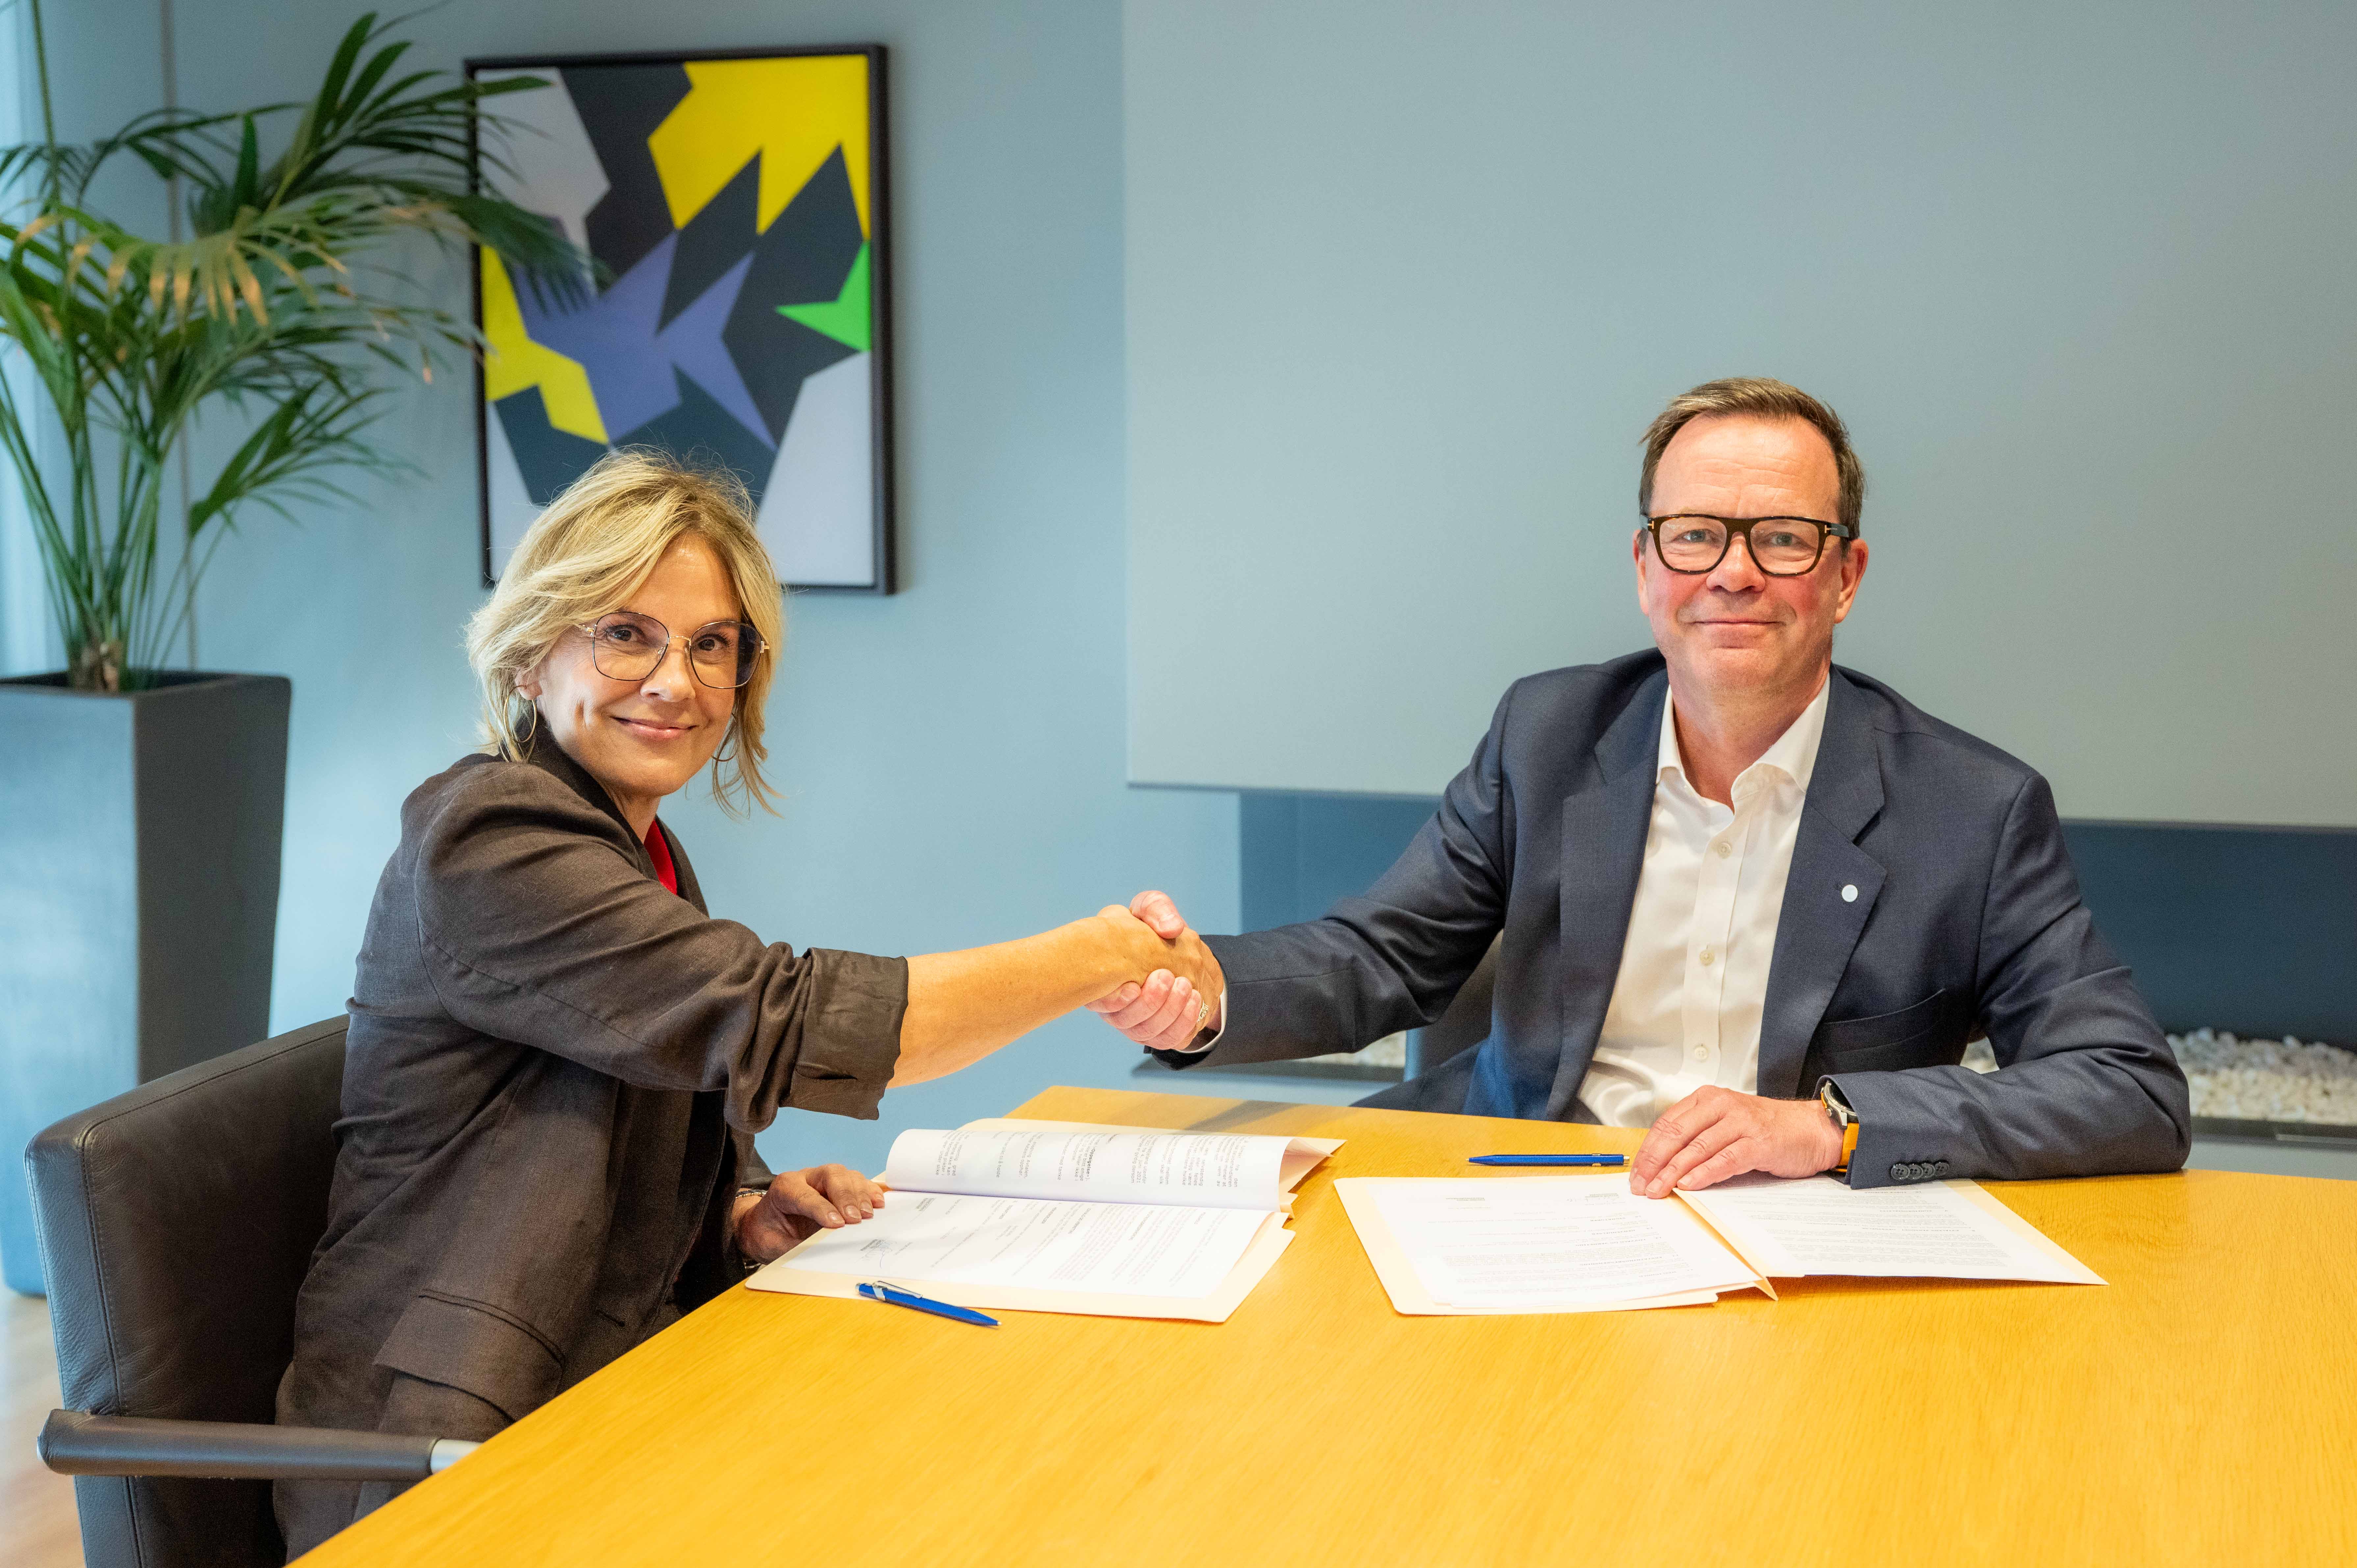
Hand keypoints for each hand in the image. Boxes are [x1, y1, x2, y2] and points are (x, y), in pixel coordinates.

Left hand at [732, 1164, 887, 1262]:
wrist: (765, 1225)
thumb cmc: (770, 1234)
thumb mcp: (773, 1244)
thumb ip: (795, 1245)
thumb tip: (823, 1251)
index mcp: (784, 1189)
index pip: (805, 1195)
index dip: (821, 1209)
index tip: (837, 1225)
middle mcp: (805, 1178)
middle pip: (831, 1175)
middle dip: (845, 1196)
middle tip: (855, 1219)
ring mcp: (824, 1179)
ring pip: (847, 1175)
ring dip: (860, 1194)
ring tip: (868, 1215)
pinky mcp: (839, 1186)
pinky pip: (858, 1182)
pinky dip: (869, 1191)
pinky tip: (877, 1203)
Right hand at [1086, 890, 1224, 1050]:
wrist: (1176, 951)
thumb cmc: (1154, 930)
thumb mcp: (1150, 908)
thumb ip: (1155, 909)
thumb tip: (1172, 929)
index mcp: (1103, 979)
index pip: (1099, 1001)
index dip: (1112, 1001)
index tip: (1132, 986)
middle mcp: (1117, 1008)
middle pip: (1127, 1023)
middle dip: (1150, 1002)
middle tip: (1167, 976)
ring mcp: (1138, 1023)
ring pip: (1150, 1033)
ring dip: (1169, 1012)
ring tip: (1186, 987)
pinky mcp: (1162, 1032)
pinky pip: (1170, 1040)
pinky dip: (1183, 1023)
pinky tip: (1195, 1001)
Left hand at [1627, 1087, 1843, 1198]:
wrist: (1812, 1129)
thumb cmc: (1767, 1129)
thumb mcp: (1726, 1124)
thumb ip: (1697, 1136)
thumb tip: (1662, 1164)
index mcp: (1708, 1099)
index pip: (1667, 1124)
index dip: (1648, 1150)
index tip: (1635, 1172)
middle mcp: (1722, 1106)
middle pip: (1676, 1134)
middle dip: (1654, 1163)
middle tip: (1640, 1186)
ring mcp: (1741, 1123)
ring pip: (1697, 1147)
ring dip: (1673, 1172)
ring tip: (1658, 1190)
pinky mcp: (1759, 1142)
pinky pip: (1725, 1159)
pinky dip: (1705, 1173)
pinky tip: (1689, 1185)